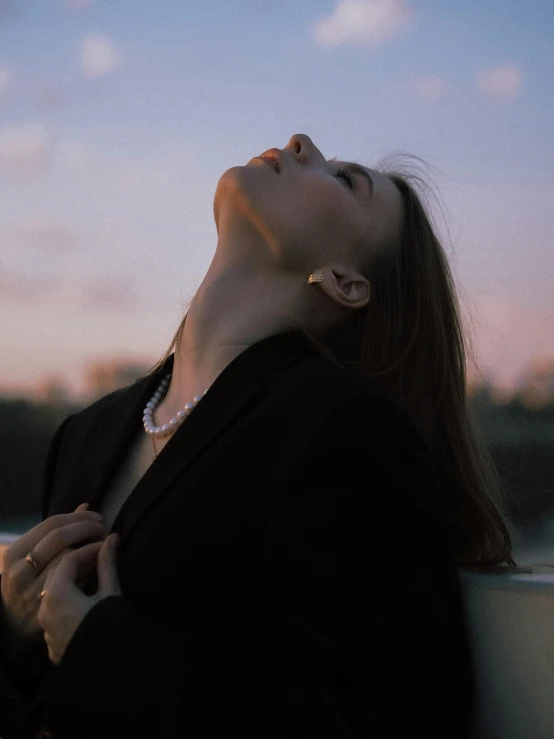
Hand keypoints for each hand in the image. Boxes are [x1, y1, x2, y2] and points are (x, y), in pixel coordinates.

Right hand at [1, 503, 105, 651]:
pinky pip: (75, 582)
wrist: (12, 621)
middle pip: (60, 538)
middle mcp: (20, 571)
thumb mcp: (32, 554)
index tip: (96, 517)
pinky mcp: (46, 609)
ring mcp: (32, 591)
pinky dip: (89, 568)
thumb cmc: (27, 579)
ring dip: (92, 547)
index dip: (78, 518)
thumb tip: (85, 507)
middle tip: (102, 528)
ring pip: (69, 560)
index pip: (51, 524)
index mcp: (14, 553)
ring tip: (104, 543)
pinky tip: (98, 563)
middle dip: (87, 528)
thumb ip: (56, 531)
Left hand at [37, 533, 121, 665]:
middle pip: (58, 575)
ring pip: (55, 595)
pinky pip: (57, 613)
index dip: (89, 548)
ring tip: (94, 574)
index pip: (69, 559)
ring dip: (72, 581)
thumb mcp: (110, 593)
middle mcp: (45, 609)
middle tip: (100, 555)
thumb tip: (111, 538)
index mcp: (56, 593)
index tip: (106, 544)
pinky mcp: (53, 643)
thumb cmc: (109, 627)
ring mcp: (47, 628)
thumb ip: (108, 564)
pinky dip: (69, 600)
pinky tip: (86, 599)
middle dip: (78, 561)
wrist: (107, 670)